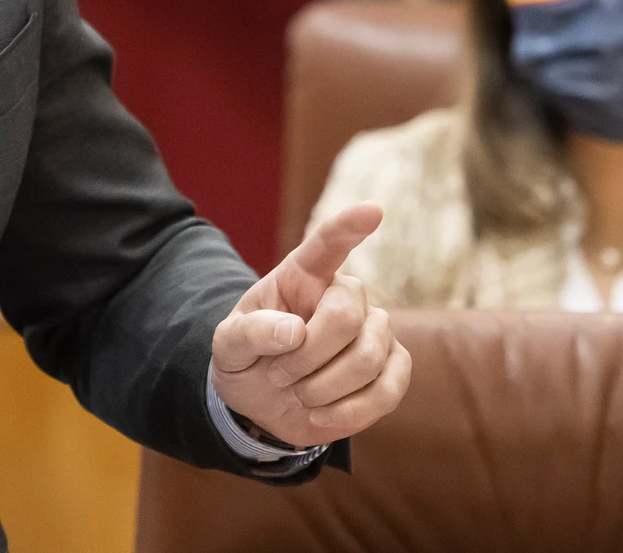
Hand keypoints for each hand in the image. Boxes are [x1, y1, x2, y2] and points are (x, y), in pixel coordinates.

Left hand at [210, 202, 409, 447]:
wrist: (262, 404)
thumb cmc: (247, 360)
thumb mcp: (228, 346)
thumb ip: (250, 333)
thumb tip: (295, 331)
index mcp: (303, 276)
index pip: (328, 244)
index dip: (349, 226)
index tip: (372, 210)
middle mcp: (346, 295)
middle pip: (346, 316)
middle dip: (306, 357)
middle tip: (278, 374)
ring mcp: (376, 331)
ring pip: (368, 358)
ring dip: (321, 388)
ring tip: (298, 393)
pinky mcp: (394, 368)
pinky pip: (387, 391)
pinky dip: (347, 412)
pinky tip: (320, 413)